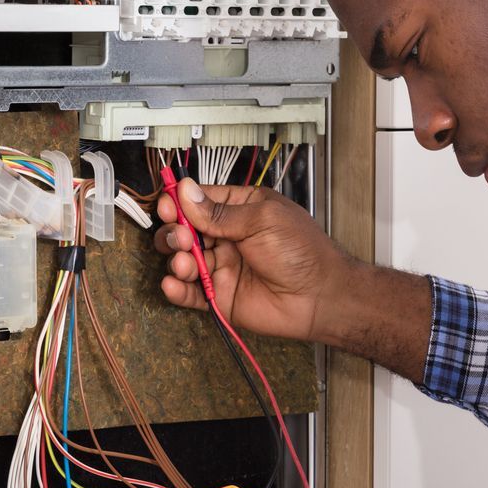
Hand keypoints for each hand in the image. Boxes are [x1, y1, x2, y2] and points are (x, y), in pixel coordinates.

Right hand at [154, 178, 353, 343]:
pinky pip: (190, 292)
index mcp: (240, 210)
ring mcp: (222, 267)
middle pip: (185, 230)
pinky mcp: (220, 296)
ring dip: (177, 259)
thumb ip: (220, 211)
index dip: (180, 202)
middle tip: (180, 236)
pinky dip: (176, 289)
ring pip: (183, 260)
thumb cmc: (302, 252)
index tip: (167, 205)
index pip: (199, 201)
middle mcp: (227, 237)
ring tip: (185, 262)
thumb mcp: (262, 220)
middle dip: (175, 231)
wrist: (320, 296)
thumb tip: (186, 191)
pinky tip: (174, 284)